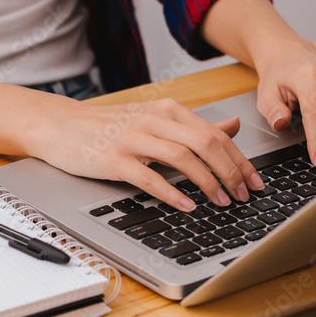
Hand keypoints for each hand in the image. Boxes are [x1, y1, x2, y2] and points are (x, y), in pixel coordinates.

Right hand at [27, 97, 264, 212]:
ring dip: (208, 183)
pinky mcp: (114, 158)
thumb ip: (194, 125)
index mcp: (169, 110)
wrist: (60, 125)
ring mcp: (134, 138)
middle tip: (243, 195)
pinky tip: (187, 205)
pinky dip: (172, 193)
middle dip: (231, 172)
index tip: (255, 182)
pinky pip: (150, 177)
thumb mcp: (156, 119)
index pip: (215, 135)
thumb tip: (233, 126)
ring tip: (222, 202)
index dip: (240, 160)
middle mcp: (155, 120)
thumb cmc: (109, 126)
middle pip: (205, 144)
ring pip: (183, 158)